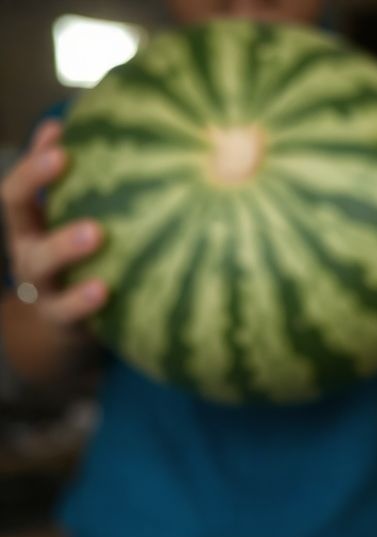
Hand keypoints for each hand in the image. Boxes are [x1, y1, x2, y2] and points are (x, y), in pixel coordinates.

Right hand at [0, 119, 105, 323]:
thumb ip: (94, 200)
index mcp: (31, 227)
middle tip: (64, 157)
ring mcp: (41, 288)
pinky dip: (83, 302)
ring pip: (41, 264)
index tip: (58, 131)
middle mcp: (28, 252)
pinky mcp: (61, 323)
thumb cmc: (80, 271)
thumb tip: (130, 146)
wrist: (63, 336)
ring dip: (64, 245)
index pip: (21, 186)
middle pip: (18, 211)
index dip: (34, 158)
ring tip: (94, 231)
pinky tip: (105, 291)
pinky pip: (69, 312)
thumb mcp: (77, 233)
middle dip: (35, 180)